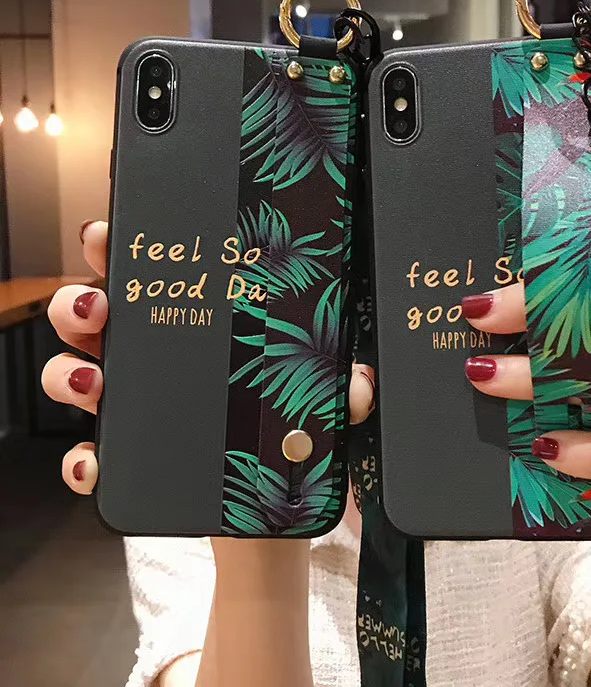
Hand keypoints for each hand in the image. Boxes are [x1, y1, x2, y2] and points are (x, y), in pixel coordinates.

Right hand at [42, 221, 375, 495]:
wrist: (268, 518)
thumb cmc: (290, 444)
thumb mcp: (324, 407)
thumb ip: (346, 393)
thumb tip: (360, 386)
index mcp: (203, 333)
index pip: (157, 281)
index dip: (123, 252)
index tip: (108, 233)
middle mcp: (161, 366)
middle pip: (100, 319)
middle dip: (80, 302)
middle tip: (97, 305)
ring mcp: (139, 413)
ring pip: (77, 376)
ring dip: (67, 371)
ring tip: (92, 380)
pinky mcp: (129, 466)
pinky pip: (88, 456)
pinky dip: (81, 459)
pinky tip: (94, 462)